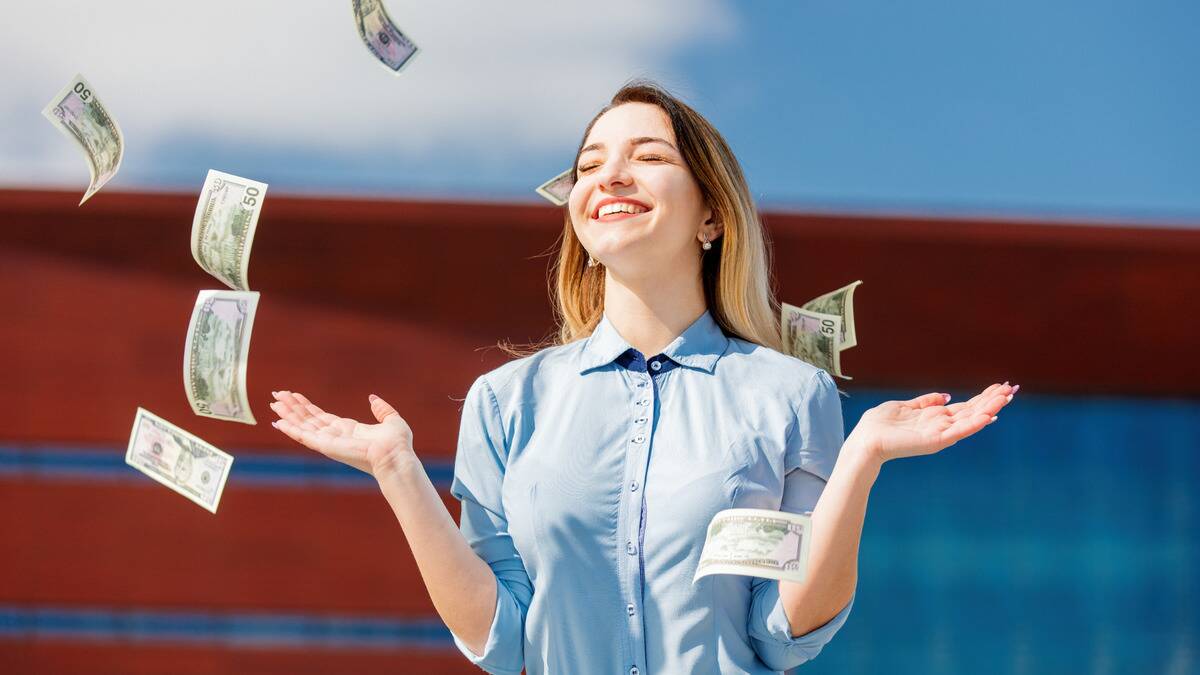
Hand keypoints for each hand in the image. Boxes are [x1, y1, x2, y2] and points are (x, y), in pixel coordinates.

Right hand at [268, 391, 416, 477]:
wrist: (396, 456)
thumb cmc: (397, 444)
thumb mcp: (391, 420)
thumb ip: (382, 409)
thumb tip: (373, 398)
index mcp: (347, 430)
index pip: (321, 416)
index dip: (306, 406)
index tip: (294, 395)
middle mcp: (335, 436)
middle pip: (308, 419)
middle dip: (292, 408)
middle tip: (276, 395)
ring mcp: (329, 442)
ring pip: (303, 426)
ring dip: (288, 414)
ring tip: (274, 403)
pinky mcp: (327, 446)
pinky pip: (304, 436)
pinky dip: (291, 429)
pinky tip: (278, 422)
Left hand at [845, 382, 1018, 463]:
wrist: (866, 440)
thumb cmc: (880, 424)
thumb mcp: (905, 406)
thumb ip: (925, 401)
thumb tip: (944, 395)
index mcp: (935, 417)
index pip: (965, 406)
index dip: (982, 397)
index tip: (1000, 387)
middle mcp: (941, 425)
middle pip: (973, 411)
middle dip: (992, 400)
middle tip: (1012, 389)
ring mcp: (940, 434)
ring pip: (970, 420)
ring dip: (989, 408)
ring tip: (1007, 398)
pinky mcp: (935, 441)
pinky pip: (959, 431)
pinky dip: (974, 424)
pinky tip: (989, 415)